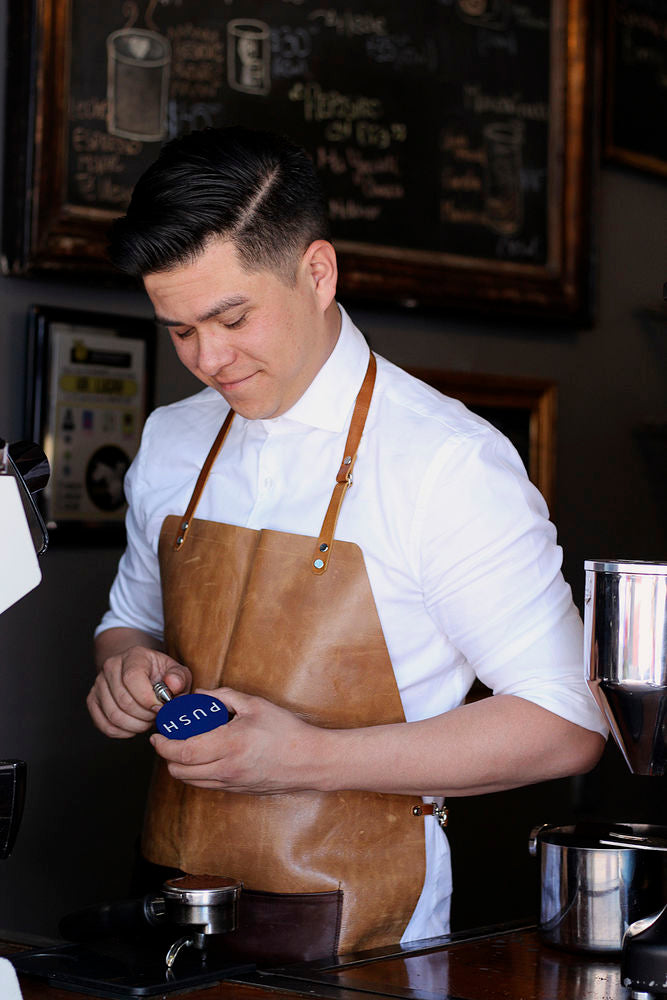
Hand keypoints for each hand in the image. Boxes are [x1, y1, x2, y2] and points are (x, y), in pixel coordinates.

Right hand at [87, 644, 191, 738]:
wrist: (142, 673)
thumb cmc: (161, 675)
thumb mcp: (177, 672)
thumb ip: (179, 678)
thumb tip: (173, 684)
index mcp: (133, 656)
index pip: (132, 678)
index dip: (148, 698)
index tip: (161, 707)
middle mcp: (111, 666)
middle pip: (123, 701)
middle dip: (145, 715)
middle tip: (156, 715)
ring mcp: (99, 684)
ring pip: (114, 716)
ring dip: (135, 725)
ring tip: (147, 720)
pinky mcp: (93, 701)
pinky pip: (105, 725)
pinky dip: (123, 732)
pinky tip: (135, 726)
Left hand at [149, 687, 325, 793]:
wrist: (309, 761)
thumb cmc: (285, 730)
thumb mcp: (254, 704)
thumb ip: (223, 696)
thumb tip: (199, 695)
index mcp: (229, 744)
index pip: (182, 750)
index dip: (163, 743)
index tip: (158, 733)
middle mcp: (226, 768)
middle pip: (179, 769)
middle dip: (166, 754)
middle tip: (169, 737)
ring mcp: (230, 783)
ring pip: (189, 780)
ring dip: (179, 764)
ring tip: (185, 745)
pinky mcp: (235, 790)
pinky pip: (205, 784)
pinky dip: (195, 771)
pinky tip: (203, 755)